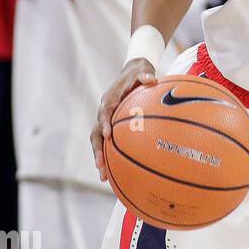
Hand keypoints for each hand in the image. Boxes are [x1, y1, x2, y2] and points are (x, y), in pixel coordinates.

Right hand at [91, 58, 157, 181]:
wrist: (133, 73)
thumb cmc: (139, 73)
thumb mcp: (143, 71)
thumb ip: (145, 75)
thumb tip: (152, 78)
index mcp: (110, 98)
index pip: (104, 111)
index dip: (104, 122)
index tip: (108, 134)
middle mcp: (104, 111)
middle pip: (96, 133)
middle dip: (97, 149)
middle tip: (100, 165)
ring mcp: (106, 121)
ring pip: (99, 142)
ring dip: (100, 158)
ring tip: (103, 176)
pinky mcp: (111, 127)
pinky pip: (108, 144)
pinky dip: (109, 157)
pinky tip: (116, 173)